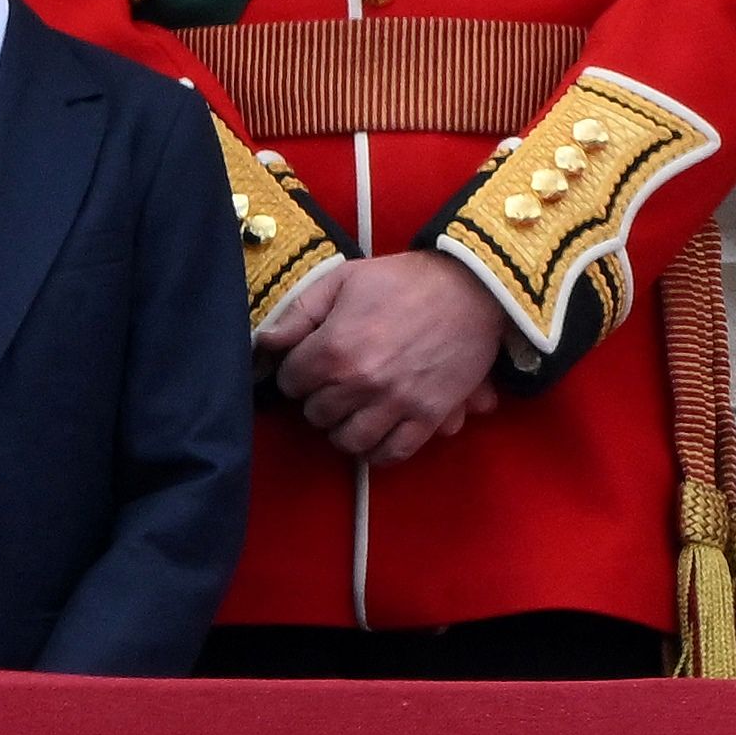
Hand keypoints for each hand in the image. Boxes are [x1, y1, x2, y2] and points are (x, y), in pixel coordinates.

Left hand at [269, 251, 510, 465]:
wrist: (470, 289)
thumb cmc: (401, 281)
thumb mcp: (341, 281)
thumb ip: (298, 314)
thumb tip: (264, 343)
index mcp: (333, 349)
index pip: (290, 383)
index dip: (295, 373)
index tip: (307, 365)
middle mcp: (361, 383)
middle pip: (316, 414)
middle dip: (318, 399)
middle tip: (331, 386)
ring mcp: (396, 403)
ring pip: (348, 440)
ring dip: (343, 428)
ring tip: (349, 412)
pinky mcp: (429, 416)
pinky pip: (393, 453)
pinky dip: (378, 451)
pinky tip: (374, 435)